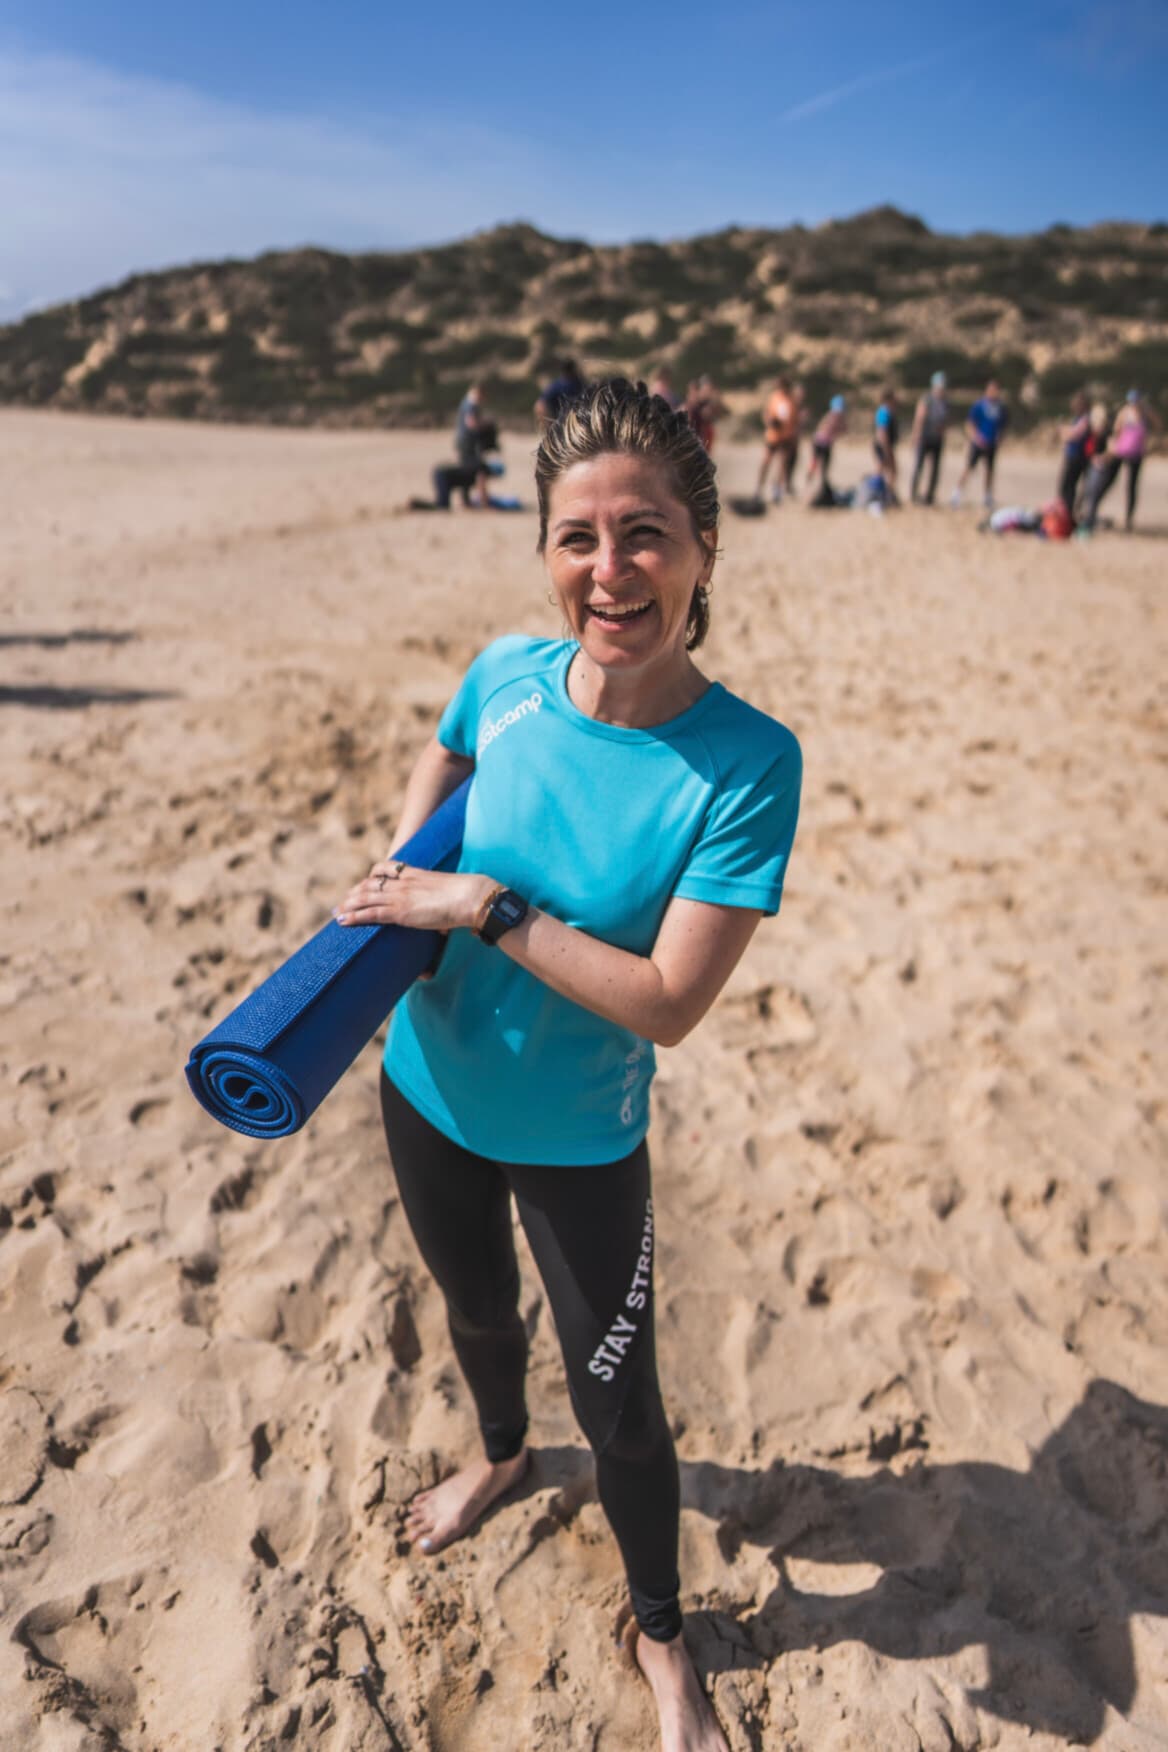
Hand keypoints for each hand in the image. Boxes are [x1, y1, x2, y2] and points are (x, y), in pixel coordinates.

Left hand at [335, 862, 494, 933]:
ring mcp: (400, 896)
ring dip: (349, 905)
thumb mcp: (448, 893)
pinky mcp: (399, 912)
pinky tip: (343, 921)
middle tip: (344, 902)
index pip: (386, 868)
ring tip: (338, 912)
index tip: (365, 883)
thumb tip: (444, 927)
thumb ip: (440, 904)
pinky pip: (370, 914)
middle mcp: (403, 882)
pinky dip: (354, 916)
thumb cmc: (466, 897)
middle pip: (370, 883)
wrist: (469, 896)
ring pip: (365, 897)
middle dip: (355, 893)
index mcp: (415, 873)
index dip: (373, 876)